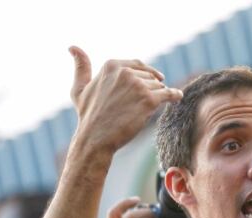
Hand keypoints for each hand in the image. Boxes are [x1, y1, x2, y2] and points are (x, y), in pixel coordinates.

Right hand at [68, 46, 182, 155]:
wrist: (96, 137)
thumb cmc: (88, 115)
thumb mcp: (79, 88)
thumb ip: (81, 67)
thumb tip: (72, 47)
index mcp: (111, 65)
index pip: (138, 65)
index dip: (148, 73)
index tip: (157, 78)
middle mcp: (125, 72)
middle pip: (150, 77)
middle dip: (151, 88)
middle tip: (143, 103)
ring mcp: (138, 86)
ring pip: (159, 87)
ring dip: (158, 96)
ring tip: (145, 109)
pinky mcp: (149, 100)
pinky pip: (169, 94)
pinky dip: (175, 95)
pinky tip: (178, 96)